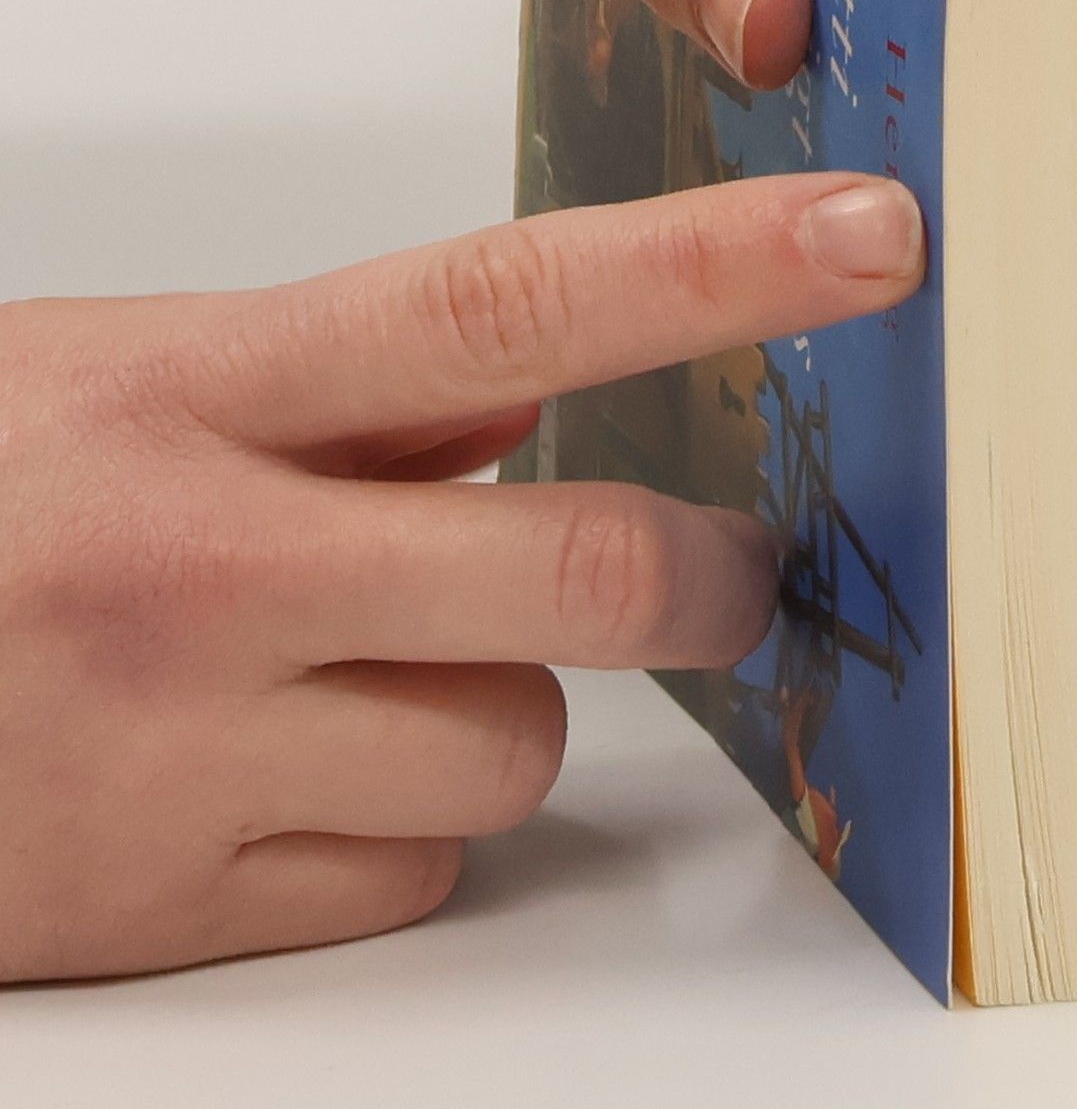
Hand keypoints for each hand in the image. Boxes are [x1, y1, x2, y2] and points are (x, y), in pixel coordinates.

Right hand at [0, 171, 922, 981]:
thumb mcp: (135, 373)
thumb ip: (349, 386)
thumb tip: (538, 396)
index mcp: (203, 389)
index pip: (513, 300)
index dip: (719, 265)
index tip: (873, 235)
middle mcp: (203, 568)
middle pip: (585, 571)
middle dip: (709, 580)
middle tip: (733, 568)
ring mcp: (184, 755)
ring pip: (511, 749)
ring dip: (495, 709)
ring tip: (370, 669)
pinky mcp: (166, 909)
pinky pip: (410, 875)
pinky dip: (397, 830)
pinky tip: (289, 772)